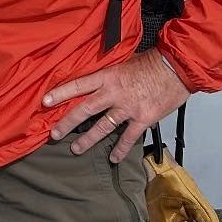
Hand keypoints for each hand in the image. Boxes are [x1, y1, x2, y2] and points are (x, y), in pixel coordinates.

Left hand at [41, 49, 187, 162]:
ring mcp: (128, 108)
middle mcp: (114, 93)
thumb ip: (110, 75)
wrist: (177, 68)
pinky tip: (113, 159)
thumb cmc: (152, 62)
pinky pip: (128, 137)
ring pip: (102, 127)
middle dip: (67, 122)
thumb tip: (96, 82)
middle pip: (85, 109)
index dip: (61, 93)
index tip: (44, 101)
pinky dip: (120, 149)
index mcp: (108, 76)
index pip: (79, 85)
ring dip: (87, 139)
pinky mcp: (142, 119)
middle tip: (53, 134)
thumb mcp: (125, 63)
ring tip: (75, 149)